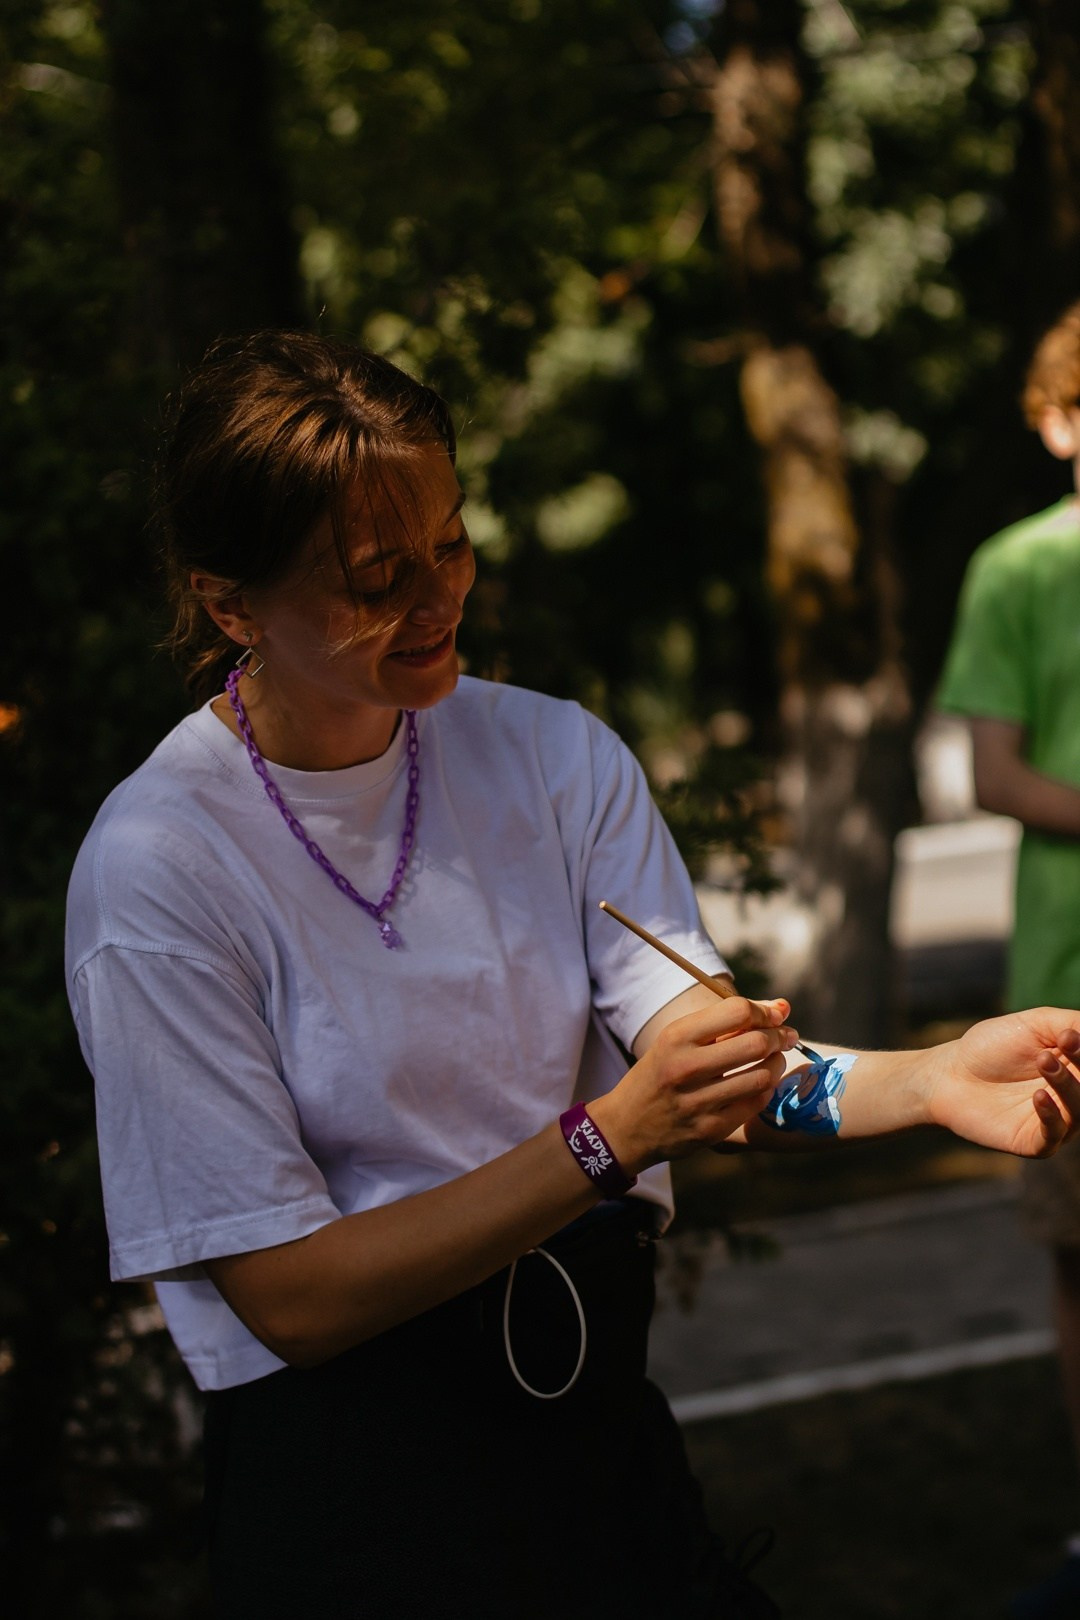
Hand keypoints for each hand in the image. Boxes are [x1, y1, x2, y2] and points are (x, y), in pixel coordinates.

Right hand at [590, 995, 799, 1173]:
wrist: (626, 1126)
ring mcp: (698, 1102)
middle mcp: (685, 1068)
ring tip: (773, 1059)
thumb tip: (782, 1007)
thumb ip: (726, 1021)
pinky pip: (755, 1103)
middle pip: (756, 1043)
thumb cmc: (660, 1072)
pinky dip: (765, 1089)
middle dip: (779, 1037)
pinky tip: (759, 1083)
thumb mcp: (677, 1039)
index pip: (737, 1011)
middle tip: (784, 1037)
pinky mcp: (710, 1130)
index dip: (765, 1011)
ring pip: (762, 1076)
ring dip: (777, 1063)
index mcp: (676, 1037)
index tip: (775, 1015)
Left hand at [925, 1010, 1079, 1157]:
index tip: (1068, 1036)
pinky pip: (1054, 1135)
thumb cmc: (991, 1046)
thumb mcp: (1034, 1025)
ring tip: (1043, 1060)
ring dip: (1067, 1083)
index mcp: (1077, 1069)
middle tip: (1065, 1043)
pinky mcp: (1035, 1142)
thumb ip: (1071, 1023)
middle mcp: (1073, 1097)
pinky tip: (1038, 1096)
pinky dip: (1051, 1116)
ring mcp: (1057, 1122)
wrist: (948, 1075)